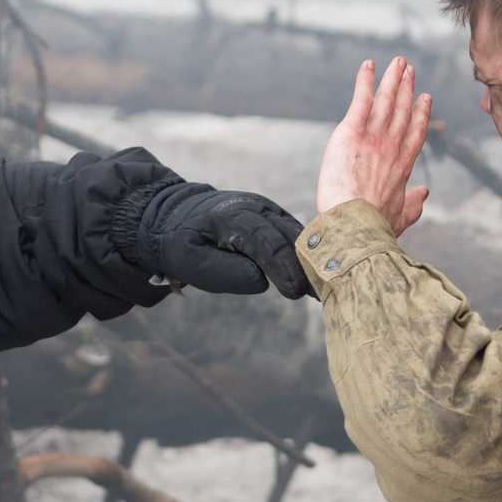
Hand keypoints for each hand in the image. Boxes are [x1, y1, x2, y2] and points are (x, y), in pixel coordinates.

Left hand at [135, 183, 311, 297]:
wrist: (177, 214)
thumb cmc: (180, 242)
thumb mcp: (187, 260)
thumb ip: (221, 272)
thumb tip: (261, 281)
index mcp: (231, 216)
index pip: (265, 241)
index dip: (282, 267)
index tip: (295, 292)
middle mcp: (254, 207)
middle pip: (289, 236)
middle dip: (306, 266)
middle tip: (320, 294)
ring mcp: (267, 209)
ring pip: (298, 233)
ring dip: (313, 260)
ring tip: (325, 288)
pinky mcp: (274, 216)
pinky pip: (297, 232)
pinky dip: (308, 252)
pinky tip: (318, 274)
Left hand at [314, 57, 430, 237]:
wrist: (355, 224)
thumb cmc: (375, 228)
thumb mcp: (400, 219)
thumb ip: (413, 206)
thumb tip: (424, 194)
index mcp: (402, 167)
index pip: (415, 134)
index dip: (420, 114)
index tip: (425, 99)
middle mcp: (391, 147)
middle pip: (402, 111)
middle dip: (406, 88)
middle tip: (410, 70)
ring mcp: (373, 137)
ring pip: (386, 100)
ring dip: (392, 79)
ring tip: (398, 63)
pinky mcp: (351, 131)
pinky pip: (360, 98)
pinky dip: (365, 80)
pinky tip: (369, 65)